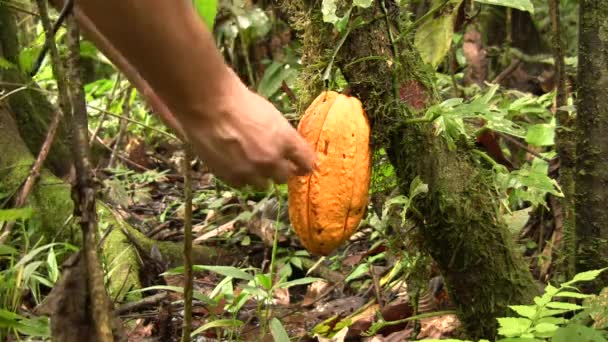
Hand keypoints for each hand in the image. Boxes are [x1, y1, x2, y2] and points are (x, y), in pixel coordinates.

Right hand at [181, 73, 314, 188]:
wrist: (209, 105)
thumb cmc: (240, 103)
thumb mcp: (271, 115)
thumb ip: (284, 137)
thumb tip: (291, 150)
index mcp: (286, 140)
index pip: (307, 163)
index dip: (304, 165)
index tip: (300, 165)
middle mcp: (272, 159)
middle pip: (285, 177)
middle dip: (280, 169)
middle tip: (270, 160)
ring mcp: (252, 171)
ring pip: (264, 185)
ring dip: (260, 175)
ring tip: (249, 161)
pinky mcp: (232, 177)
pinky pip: (243, 185)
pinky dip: (241, 177)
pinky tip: (234, 162)